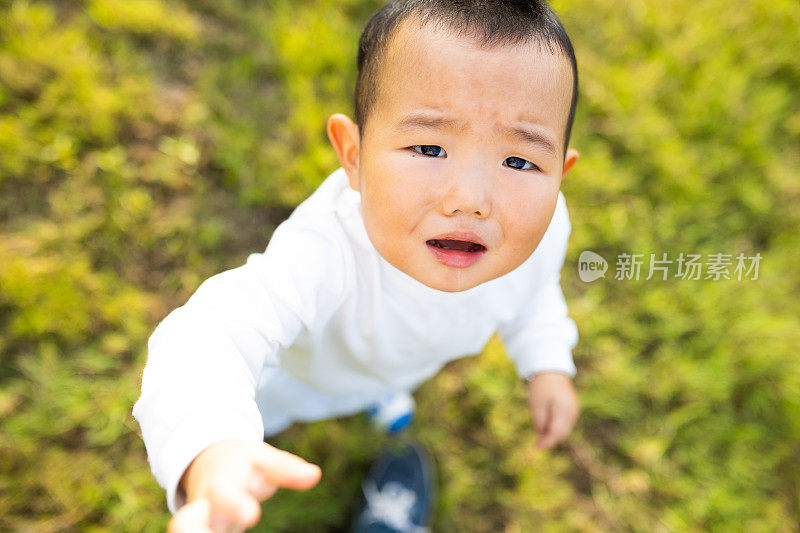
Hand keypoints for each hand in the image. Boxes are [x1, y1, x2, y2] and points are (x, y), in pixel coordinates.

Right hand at [168, 440, 321, 532]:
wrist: (209, 466)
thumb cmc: (245, 465)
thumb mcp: (263, 461)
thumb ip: (286, 469)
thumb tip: (315, 474)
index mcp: (221, 486)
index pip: (226, 495)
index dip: (236, 506)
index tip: (251, 516)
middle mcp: (202, 510)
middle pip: (187, 524)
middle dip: (195, 531)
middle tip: (240, 521)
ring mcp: (197, 526)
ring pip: (185, 531)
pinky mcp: (197, 532)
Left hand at [526, 372, 579, 448]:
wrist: (551, 372)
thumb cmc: (541, 387)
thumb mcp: (536, 404)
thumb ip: (539, 422)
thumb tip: (542, 438)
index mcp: (564, 409)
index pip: (557, 432)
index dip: (547, 442)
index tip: (536, 447)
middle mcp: (573, 411)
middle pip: (562, 433)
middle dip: (550, 439)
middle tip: (537, 443)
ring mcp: (575, 411)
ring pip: (564, 430)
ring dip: (553, 433)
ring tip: (541, 429)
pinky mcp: (573, 410)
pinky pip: (565, 424)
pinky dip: (556, 427)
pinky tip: (547, 423)